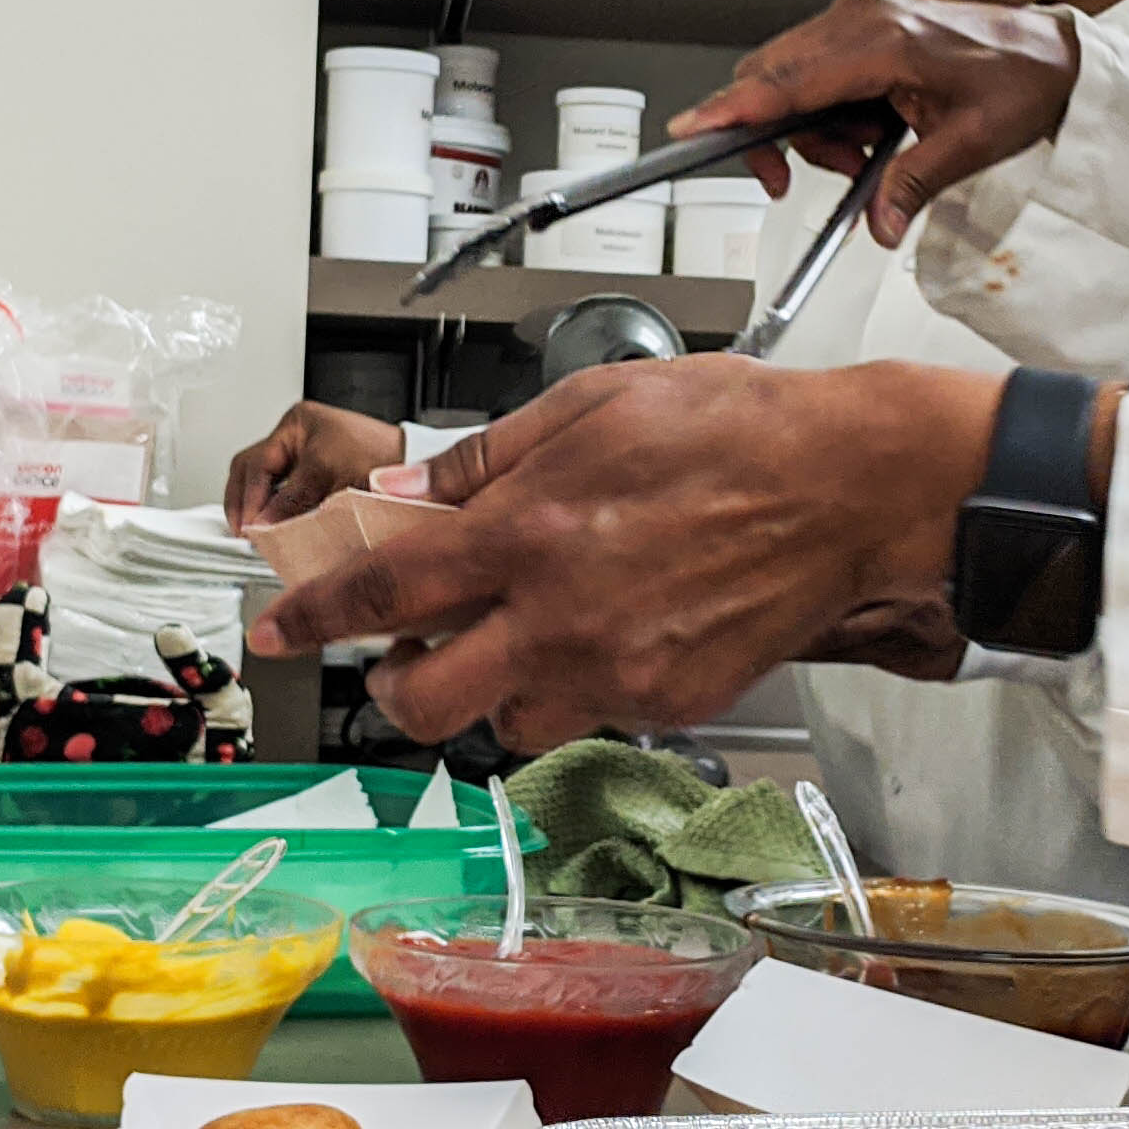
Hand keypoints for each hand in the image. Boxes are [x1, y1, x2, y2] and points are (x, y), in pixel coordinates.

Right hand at [223, 400, 406, 528]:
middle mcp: (297, 439)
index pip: (254, 462)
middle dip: (242, 501)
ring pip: (263, 484)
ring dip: (257, 507)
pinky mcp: (315, 479)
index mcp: (297, 424)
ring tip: (258, 533)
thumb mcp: (328, 474)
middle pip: (250, 470)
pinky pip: (283, 495)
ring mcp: (304, 458)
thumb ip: (291, 500)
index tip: (249, 526)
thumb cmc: (383, 456)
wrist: (417, 468)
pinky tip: (277, 529)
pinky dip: (275, 512)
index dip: (247, 497)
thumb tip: (260, 524)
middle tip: (244, 531)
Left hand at [245, 355, 1003, 746]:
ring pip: (506, 724)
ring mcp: (617, 672)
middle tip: (405, 657)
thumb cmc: (736, 429)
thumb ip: (488, 459)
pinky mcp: (669, 704)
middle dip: (395, 687)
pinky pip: (593, 716)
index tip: (278, 631)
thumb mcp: (591, 405)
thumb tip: (410, 492)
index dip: (313, 619)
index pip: (383, 594)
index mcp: (526, 532)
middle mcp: (559, 616)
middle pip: (425, 701)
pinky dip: (578, 686)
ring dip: (491, 691)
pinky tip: (608, 632)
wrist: (850, 486)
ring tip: (521, 637)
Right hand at [667, 0, 1083, 245]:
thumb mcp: (972, 143)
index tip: (692, 130)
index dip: (735, 110)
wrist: (1053, 53)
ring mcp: (857, 16)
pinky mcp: (860, 24)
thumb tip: (878, 226)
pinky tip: (871, 132)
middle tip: (841, 176)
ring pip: (788, 81)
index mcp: (884, 40)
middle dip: (790, 140)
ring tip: (872, 156)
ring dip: (816, 132)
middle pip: (773, 80)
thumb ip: (913, 184)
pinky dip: (828, 113)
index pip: (789, 81)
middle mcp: (860, 17)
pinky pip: (812, 73)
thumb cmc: (1021, 80)